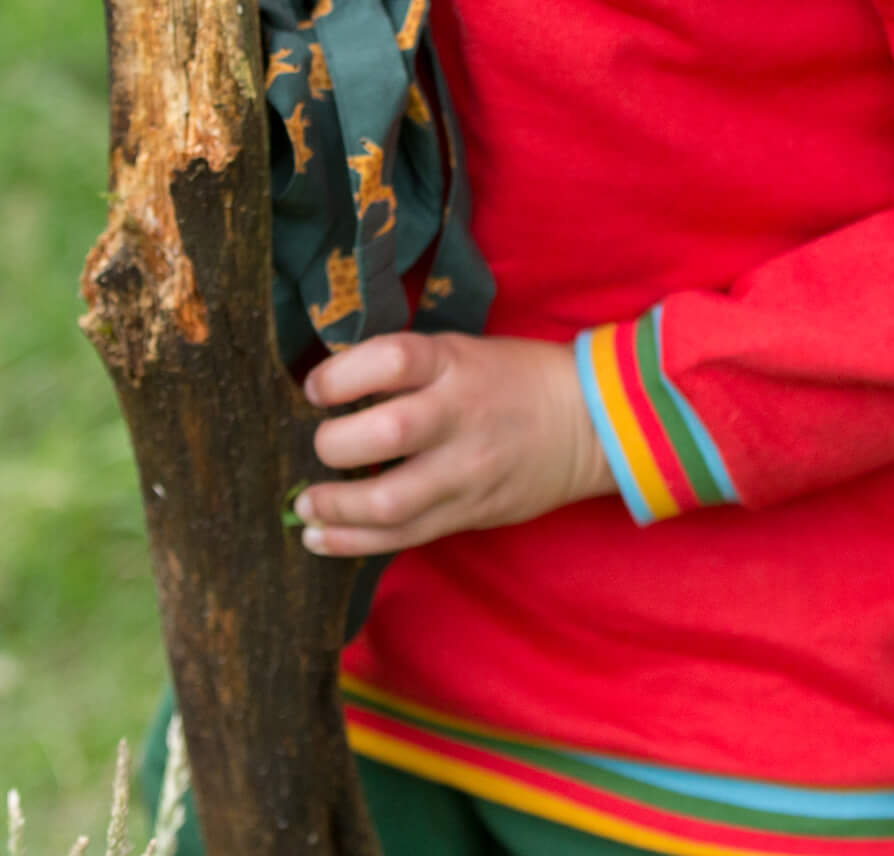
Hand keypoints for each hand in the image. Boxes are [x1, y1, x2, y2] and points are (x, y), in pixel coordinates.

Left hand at [294, 333, 616, 555]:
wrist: (586, 423)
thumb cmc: (512, 377)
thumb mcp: (462, 351)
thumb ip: (407, 369)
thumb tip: (332, 388)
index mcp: (455, 364)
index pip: (392, 360)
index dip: (341, 374)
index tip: (316, 388)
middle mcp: (460, 416)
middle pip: (385, 434)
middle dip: (333, 444)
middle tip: (318, 445)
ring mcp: (465, 472)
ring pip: (389, 501)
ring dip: (335, 507)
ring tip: (307, 505)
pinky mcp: (468, 514)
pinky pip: (403, 537)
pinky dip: (353, 542)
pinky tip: (320, 538)